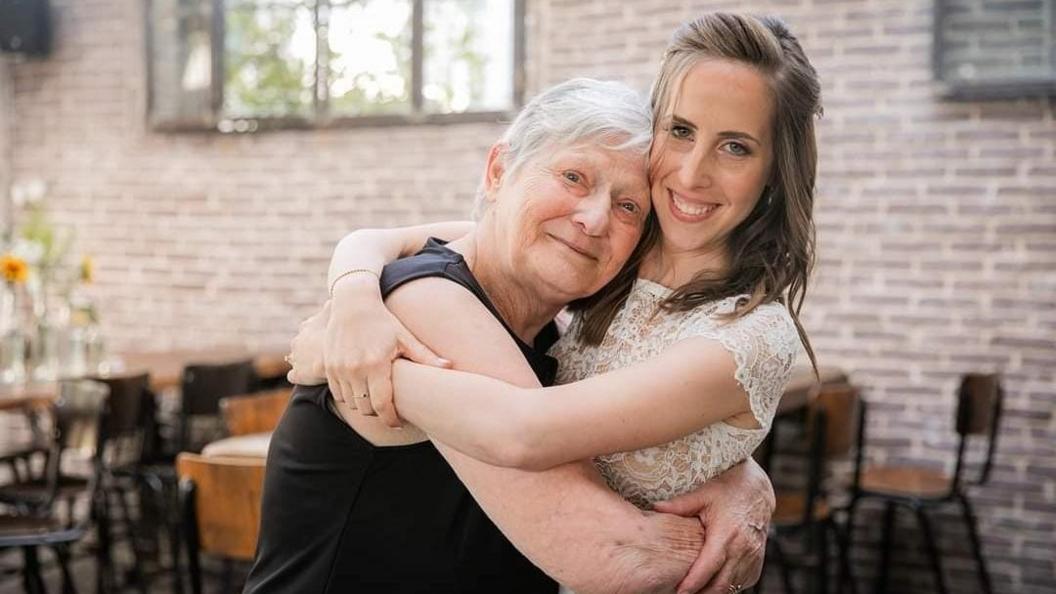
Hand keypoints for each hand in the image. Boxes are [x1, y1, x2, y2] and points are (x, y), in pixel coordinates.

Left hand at [286, 301, 330, 385]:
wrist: (336, 355)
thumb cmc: (338, 331)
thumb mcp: (337, 311)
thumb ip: (335, 303)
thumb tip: (337, 294)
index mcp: (306, 327)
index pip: (307, 328)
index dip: (316, 333)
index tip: (324, 337)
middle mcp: (296, 342)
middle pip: (300, 344)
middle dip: (308, 348)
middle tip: (322, 354)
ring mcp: (296, 358)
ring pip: (295, 360)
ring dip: (303, 362)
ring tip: (316, 367)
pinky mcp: (297, 374)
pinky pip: (293, 376)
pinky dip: (300, 376)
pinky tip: (310, 377)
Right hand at [325, 281, 449, 427]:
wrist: (352, 304)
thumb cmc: (383, 321)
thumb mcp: (405, 337)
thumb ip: (425, 356)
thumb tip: (449, 367)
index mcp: (375, 364)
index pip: (382, 406)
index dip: (391, 420)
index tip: (399, 424)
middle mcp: (354, 369)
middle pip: (366, 408)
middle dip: (379, 414)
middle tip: (391, 412)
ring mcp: (339, 369)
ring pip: (351, 403)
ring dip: (364, 406)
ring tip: (377, 401)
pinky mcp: (328, 367)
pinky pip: (338, 394)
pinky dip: (350, 397)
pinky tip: (362, 391)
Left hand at [652, 459, 773, 593]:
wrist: (757, 491)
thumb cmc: (728, 491)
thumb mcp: (703, 494)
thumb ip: (680, 505)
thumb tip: (655, 507)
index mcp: (726, 534)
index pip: (708, 567)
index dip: (693, 583)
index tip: (678, 592)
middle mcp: (742, 549)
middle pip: (720, 585)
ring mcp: (752, 557)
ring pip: (731, 587)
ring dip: (714, 591)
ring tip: (695, 590)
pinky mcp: (757, 562)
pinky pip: (742, 582)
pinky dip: (727, 586)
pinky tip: (712, 582)